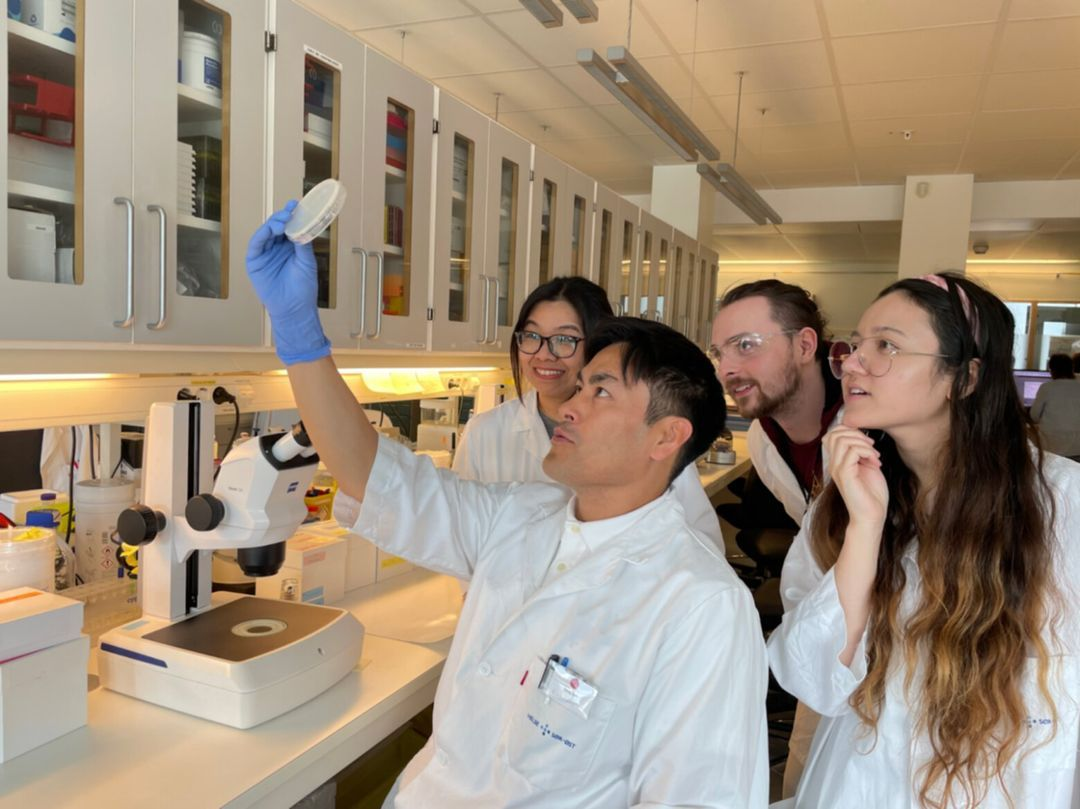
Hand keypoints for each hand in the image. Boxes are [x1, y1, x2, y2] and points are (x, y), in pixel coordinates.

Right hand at [246, 202, 330, 364]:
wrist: (294, 308)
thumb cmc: (303, 287)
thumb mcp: (307, 262)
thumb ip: (303, 244)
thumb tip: (302, 225)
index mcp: (290, 247)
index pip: (289, 226)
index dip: (292, 215)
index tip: (297, 204)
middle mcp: (276, 247)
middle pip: (276, 226)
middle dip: (283, 217)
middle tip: (291, 210)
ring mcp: (265, 253)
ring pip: (266, 232)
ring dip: (273, 224)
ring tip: (283, 220)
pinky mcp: (254, 261)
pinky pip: (256, 244)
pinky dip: (262, 234)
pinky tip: (271, 229)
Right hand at [825, 426, 888, 529]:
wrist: (871, 516)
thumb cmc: (872, 494)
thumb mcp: (867, 466)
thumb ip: (861, 452)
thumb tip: (863, 438)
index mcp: (838, 461)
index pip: (832, 434)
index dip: (850, 431)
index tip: (867, 443)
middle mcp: (834, 464)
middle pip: (834, 434)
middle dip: (857, 434)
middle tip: (872, 446)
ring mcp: (838, 469)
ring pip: (842, 440)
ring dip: (863, 443)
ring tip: (875, 455)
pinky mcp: (845, 475)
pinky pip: (851, 452)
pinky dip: (867, 452)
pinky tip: (875, 462)